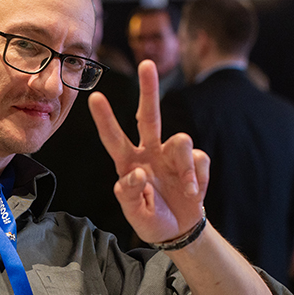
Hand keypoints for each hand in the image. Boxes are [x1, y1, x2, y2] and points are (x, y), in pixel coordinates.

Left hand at [89, 60, 208, 242]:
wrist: (179, 231)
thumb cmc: (151, 220)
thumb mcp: (135, 215)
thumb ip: (130, 196)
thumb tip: (138, 172)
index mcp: (128, 163)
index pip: (113, 138)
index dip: (105, 119)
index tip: (94, 97)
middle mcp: (149, 152)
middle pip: (149, 116)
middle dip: (149, 90)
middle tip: (147, 63)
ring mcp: (172, 155)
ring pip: (181, 140)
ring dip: (185, 166)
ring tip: (186, 190)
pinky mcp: (194, 162)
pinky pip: (199, 159)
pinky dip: (197, 178)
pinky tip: (192, 193)